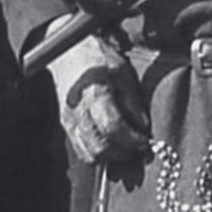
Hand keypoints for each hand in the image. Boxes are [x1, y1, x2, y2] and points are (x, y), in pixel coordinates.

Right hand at [45, 35, 150, 165]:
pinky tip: (112, 144)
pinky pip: (82, 150)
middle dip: (122, 153)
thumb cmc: (97, 60)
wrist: (68, 55)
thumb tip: (143, 126)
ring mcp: (68, 122)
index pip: (112, 127)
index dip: (131, 139)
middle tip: (138, 147)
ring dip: (111, 157)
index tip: (145, 141)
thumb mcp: (122, 72)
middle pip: (99, 147)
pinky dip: (98, 153)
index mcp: (93, 95)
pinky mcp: (66, 127)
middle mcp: (77, 112)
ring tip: (126, 147)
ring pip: (89, 154)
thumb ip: (132, 100)